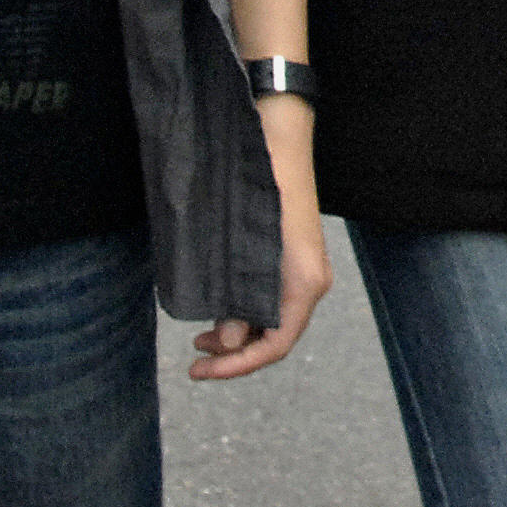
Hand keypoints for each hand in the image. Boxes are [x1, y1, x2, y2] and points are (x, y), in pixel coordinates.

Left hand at [190, 94, 328, 379]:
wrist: (275, 136)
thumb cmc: (258, 187)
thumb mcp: (242, 247)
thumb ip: (238, 296)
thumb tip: (231, 341)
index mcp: (305, 284)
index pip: (276, 345)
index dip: (236, 366)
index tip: (198, 371)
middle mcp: (311, 283)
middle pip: (276, 337)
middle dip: (235, 353)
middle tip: (194, 355)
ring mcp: (303, 270)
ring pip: (273, 320)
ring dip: (239, 334)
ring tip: (202, 337)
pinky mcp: (293, 259)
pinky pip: (273, 300)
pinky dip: (246, 311)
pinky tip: (222, 308)